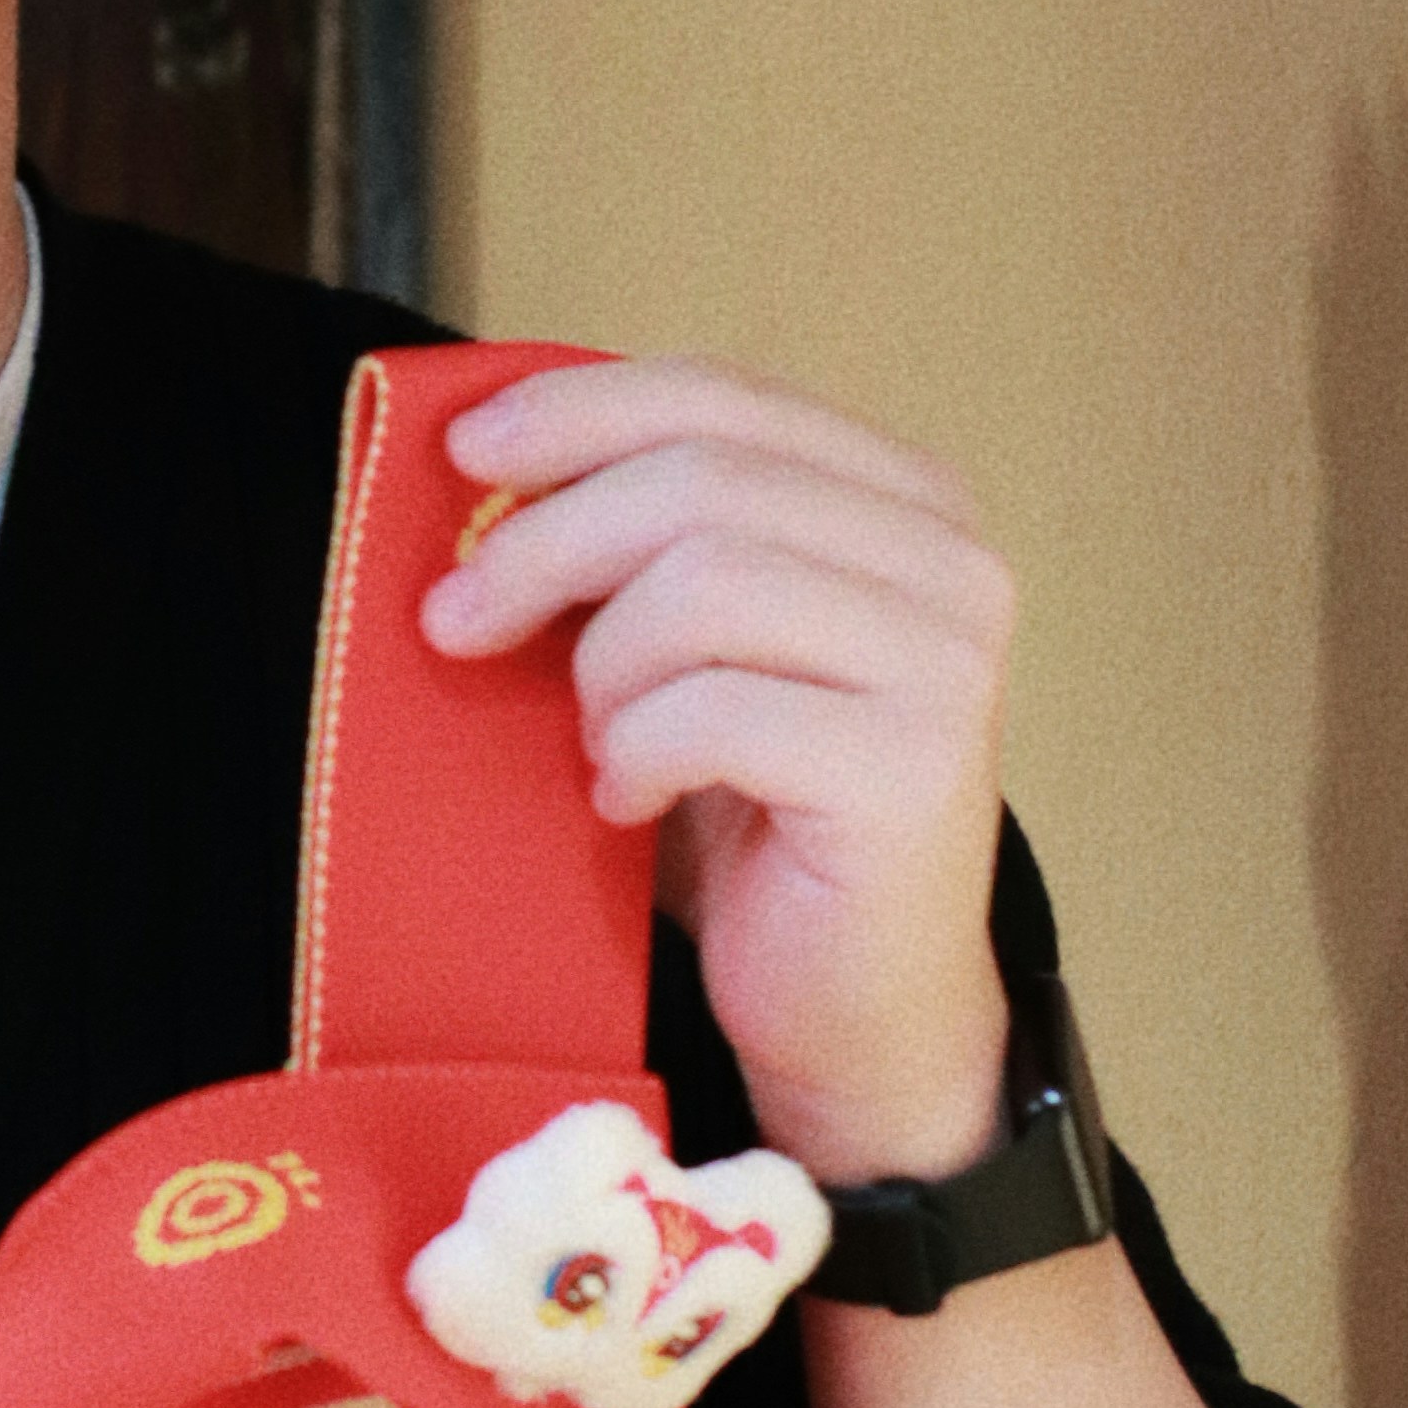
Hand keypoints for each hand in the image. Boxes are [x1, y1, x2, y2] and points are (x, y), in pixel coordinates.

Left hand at [421, 360, 1013, 1188]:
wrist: (850, 1011)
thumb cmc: (751, 820)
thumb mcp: (683, 645)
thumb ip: (631, 540)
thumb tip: (481, 459)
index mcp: (904, 501)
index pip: (724, 396)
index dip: (580, 410)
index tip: (466, 454)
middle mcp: (951, 564)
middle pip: (700, 478)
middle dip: (548, 540)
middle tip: (455, 619)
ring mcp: (947, 664)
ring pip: (704, 582)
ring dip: (603, 667)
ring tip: (596, 740)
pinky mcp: (912, 769)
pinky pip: (712, 710)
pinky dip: (636, 752)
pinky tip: (631, 799)